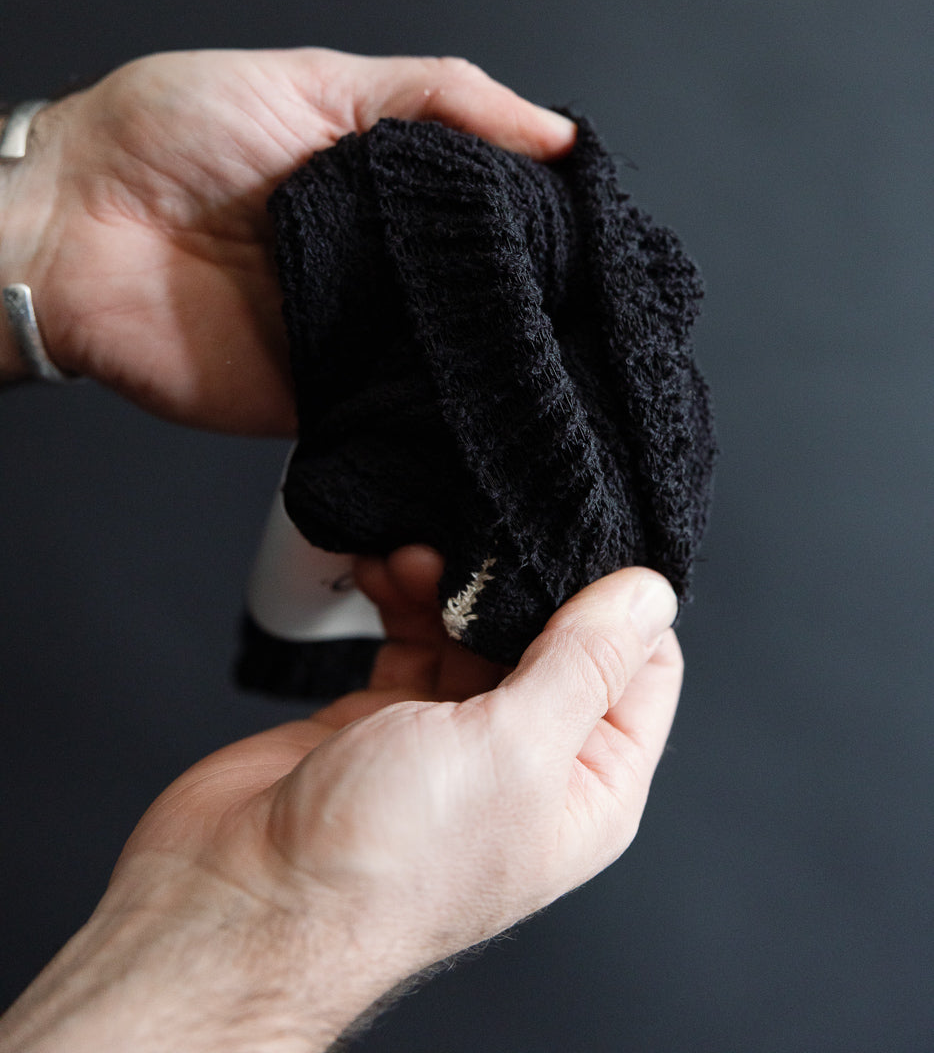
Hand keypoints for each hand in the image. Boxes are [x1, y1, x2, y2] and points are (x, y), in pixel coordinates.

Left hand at [0, 49, 575, 429]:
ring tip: (563, 360)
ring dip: (500, 361)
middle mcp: (380, 269)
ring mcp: (353, 340)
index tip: (609, 238)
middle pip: (487, 295)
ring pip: (455, 361)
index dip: (555, 225)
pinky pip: (396, 418)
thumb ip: (439, 98)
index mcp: (389, 191)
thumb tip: (558, 134)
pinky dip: (438, 417)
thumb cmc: (166, 134)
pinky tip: (489, 409)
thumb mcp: (317, 80)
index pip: (499, 214)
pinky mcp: (319, 404)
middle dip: (541, 304)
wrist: (65, 223)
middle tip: (600, 309)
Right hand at [0, 555, 680, 1052]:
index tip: (579, 538)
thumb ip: (583, 664)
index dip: (618, 601)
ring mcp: (452, 741)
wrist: (244, 901)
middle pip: (553, 637)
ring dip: (450, 580)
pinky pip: (410, 635)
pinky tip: (380, 571)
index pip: (641, 669)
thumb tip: (650, 594)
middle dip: (517, 579)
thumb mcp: (513, 749)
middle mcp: (527, 762)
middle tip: (483, 539)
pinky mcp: (383, 720)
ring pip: (475, 628)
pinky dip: (399, 597)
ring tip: (414, 559)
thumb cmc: (384, 864)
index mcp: (587, 786)